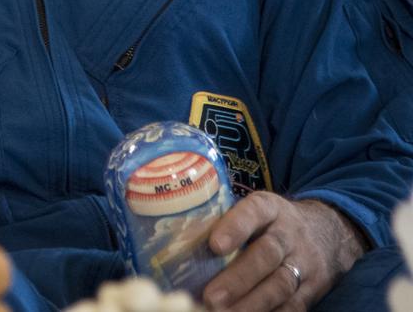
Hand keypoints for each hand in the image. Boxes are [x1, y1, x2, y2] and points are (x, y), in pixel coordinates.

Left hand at [201, 193, 366, 310]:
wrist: (328, 232)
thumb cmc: (272, 223)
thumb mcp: (256, 209)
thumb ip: (227, 221)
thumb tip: (180, 243)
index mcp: (270, 208)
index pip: (254, 212)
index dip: (235, 228)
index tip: (214, 246)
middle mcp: (290, 234)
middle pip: (266, 255)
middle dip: (238, 278)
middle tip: (211, 297)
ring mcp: (305, 262)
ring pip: (280, 285)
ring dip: (251, 303)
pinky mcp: (314, 288)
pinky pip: (294, 306)